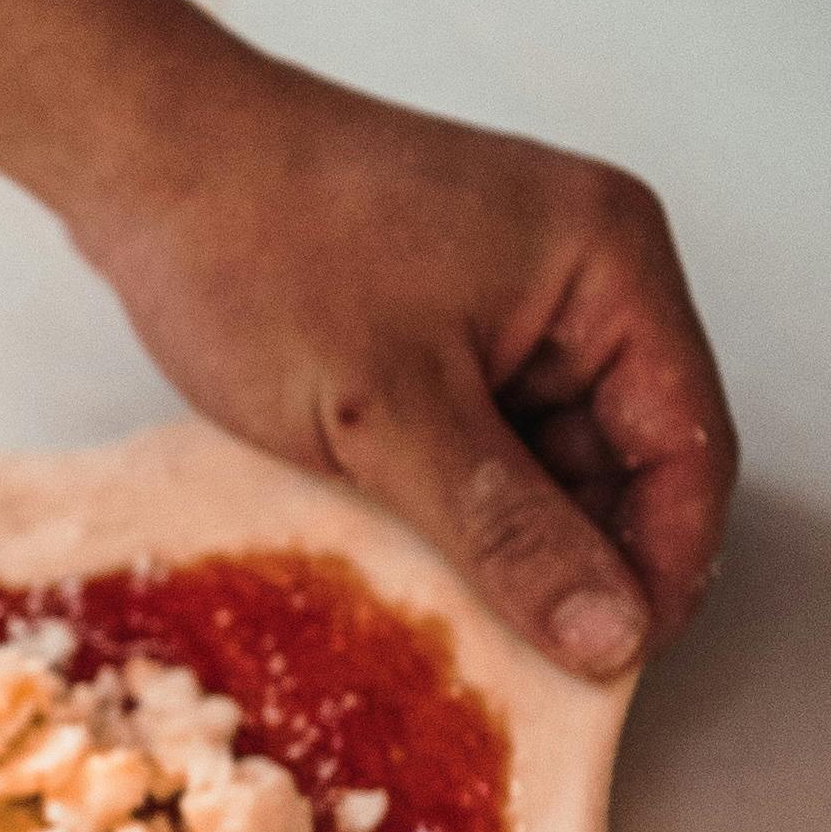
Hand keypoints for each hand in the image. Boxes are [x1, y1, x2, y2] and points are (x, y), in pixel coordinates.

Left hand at [64, 53, 738, 677]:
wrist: (141, 159)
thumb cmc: (258, 251)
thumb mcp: (389, 415)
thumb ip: (508, 531)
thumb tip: (612, 637)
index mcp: (610, 264)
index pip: (689, 449)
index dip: (660, 568)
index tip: (607, 672)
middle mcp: (581, 274)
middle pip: (627, 458)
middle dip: (582, 561)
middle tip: (525, 670)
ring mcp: (508, 297)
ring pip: (549, 457)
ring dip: (513, 538)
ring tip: (458, 626)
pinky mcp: (438, 322)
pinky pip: (485, 434)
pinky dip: (460, 499)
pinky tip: (413, 561)